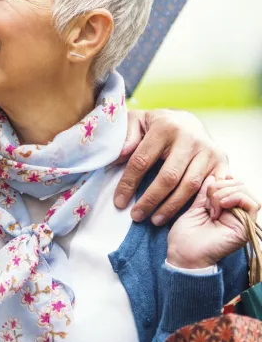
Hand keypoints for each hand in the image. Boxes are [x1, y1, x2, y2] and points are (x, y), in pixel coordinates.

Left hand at [113, 109, 228, 224]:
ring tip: (154, 220)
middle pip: (168, 177)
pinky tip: (183, 216)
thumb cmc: (156, 125)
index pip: (141, 161)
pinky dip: (196, 205)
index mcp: (164, 127)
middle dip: (150, 200)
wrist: (188, 121)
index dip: (128, 184)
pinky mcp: (222, 161)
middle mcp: (189, 138)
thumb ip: (126, 137)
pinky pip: (209, 189)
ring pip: (189, 186)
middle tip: (136, 216)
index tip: (119, 202)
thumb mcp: (137, 122)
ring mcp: (208, 150)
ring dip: (171, 207)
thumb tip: (118, 158)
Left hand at [167, 176, 259, 268]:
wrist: (183, 254)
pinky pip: (252, 204)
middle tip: (208, 198)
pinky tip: (220, 205)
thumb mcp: (195, 206)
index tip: (207, 184)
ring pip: (247, 192)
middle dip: (222, 184)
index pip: (233, 183)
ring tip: (212, 204)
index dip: (221, 178)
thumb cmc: (185, 235)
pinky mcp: (245, 228)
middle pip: (241, 185)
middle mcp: (236, 214)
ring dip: (226, 192)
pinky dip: (235, 198)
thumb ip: (206, 192)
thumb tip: (214, 175)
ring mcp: (242, 221)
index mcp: (225, 208)